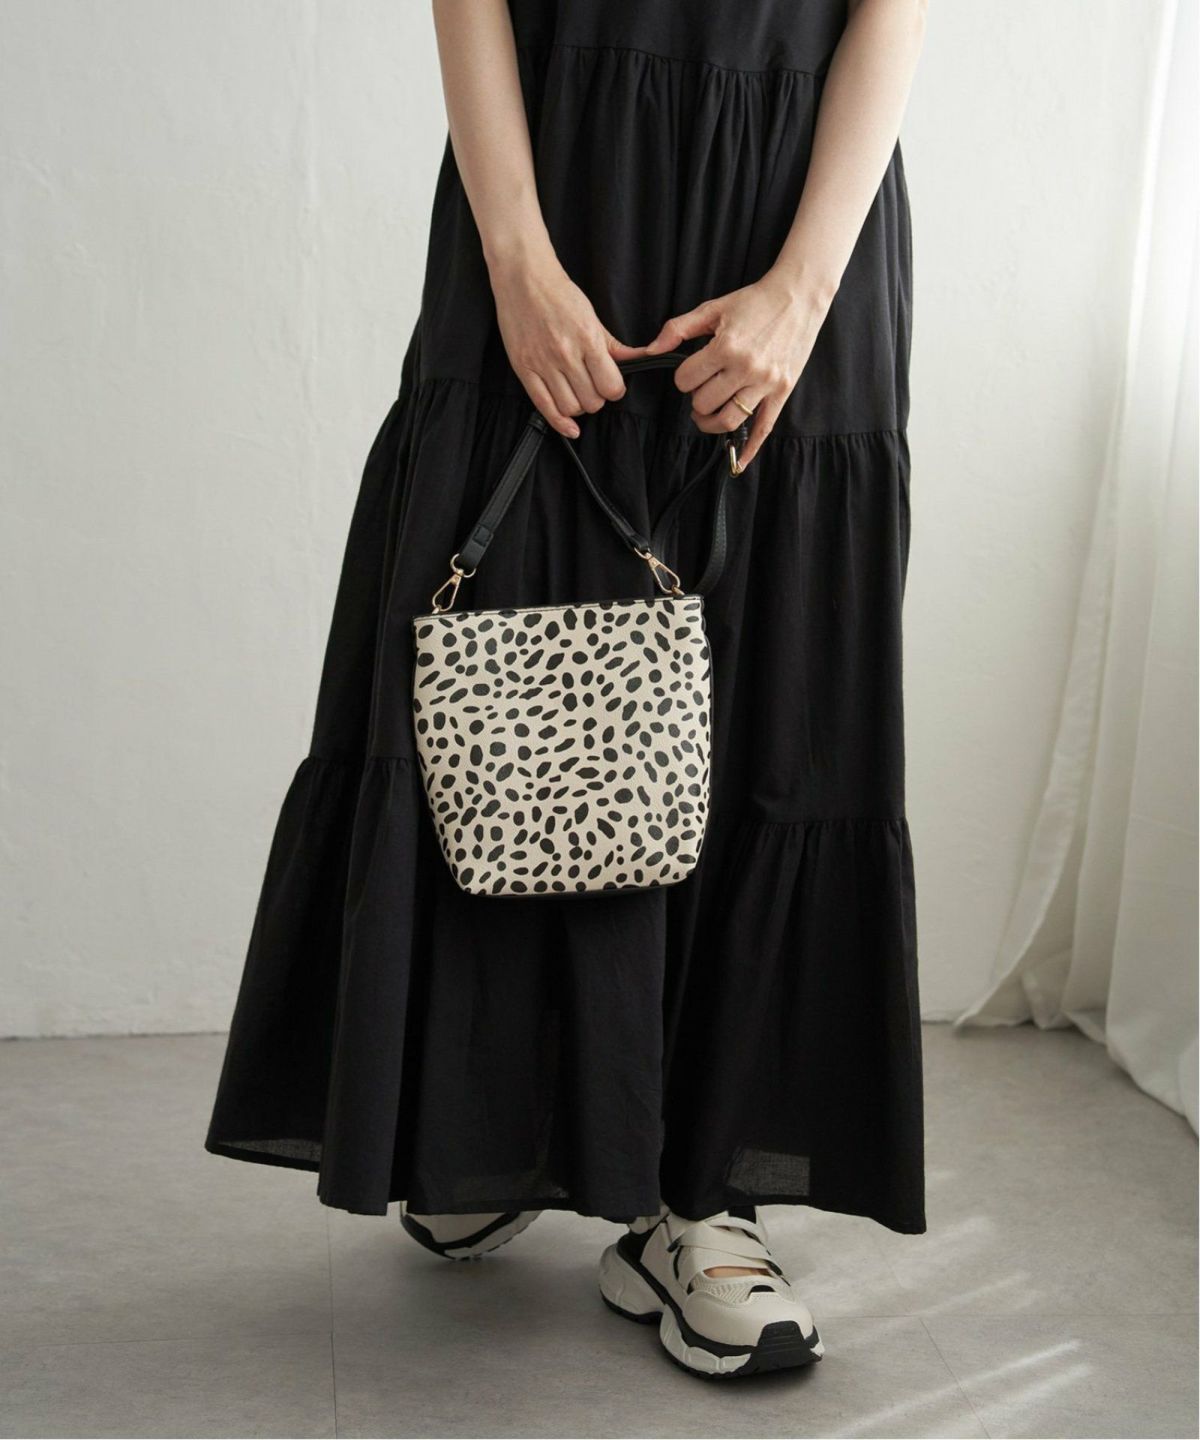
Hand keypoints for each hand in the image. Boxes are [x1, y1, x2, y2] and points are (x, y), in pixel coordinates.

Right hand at [488, 250, 643, 437]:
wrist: (525, 278)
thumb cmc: (559, 294)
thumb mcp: (593, 317)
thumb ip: (613, 346)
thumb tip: (636, 361)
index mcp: (587, 340)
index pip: (611, 386)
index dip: (615, 390)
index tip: (611, 384)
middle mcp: (565, 354)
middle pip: (592, 401)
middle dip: (597, 398)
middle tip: (593, 387)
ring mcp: (543, 363)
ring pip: (571, 408)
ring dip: (579, 407)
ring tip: (577, 393)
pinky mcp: (524, 369)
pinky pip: (544, 406)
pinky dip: (560, 423)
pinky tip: (570, 428)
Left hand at [641, 270, 835, 468]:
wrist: (799, 296)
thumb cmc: (754, 301)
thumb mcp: (713, 308)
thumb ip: (678, 328)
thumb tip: (651, 350)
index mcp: (726, 347)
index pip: (686, 380)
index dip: (683, 377)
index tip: (690, 370)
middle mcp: (746, 368)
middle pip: (704, 403)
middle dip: (696, 397)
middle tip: (702, 386)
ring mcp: (765, 383)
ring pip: (728, 421)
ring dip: (710, 422)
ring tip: (706, 414)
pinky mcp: (781, 392)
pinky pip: (763, 428)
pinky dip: (748, 450)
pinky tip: (737, 464)